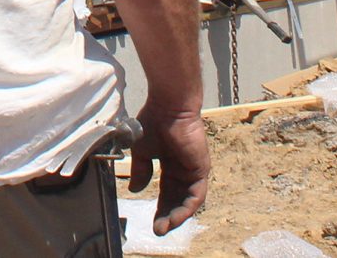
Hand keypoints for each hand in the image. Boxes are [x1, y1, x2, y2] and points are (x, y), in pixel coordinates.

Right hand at [130, 101, 211, 233]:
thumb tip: (135, 189)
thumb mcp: (142, 151)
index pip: (167, 192)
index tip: (151, 222)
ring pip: (188, 200)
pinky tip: (177, 217)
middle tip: (158, 230)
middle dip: (168, 216)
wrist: (168, 106)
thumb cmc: (154, 121)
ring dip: (177, 216)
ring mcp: (194, 169)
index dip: (160, 208)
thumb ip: (141, 171)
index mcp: (171, 164)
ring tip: (165, 227)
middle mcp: (184, 169)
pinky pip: (197, 194)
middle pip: (178, 199)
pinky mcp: (201, 168)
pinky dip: (187, 208)